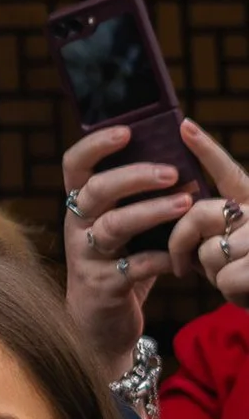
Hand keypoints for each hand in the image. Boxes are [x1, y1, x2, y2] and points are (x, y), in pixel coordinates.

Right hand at [61, 123, 194, 372]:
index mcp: (81, 206)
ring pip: (113, 226)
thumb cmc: (121, 265)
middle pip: (96, 191)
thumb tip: (179, 158)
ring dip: (152, 211)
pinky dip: (161, 259)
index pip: (75, 165)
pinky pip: (133, 266)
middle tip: (172, 171)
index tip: (127, 132)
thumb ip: (139, 199)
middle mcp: (78, 227)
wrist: (100, 325)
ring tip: (187, 203)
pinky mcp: (103, 286)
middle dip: (134, 176)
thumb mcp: (123, 228)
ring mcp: (86, 257)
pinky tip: (183, 257)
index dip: (96, 145)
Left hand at [166, 120, 248, 308]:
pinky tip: (248, 293)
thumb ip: (210, 226)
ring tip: (240, 280)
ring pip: (210, 253)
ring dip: (216, 275)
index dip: (206, 149)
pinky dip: (233, 293)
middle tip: (187, 266)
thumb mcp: (230, 247)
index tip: (184, 125)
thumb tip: (177, 212)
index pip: (229, 173)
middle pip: (198, 216)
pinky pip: (225, 278)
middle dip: (184, 245)